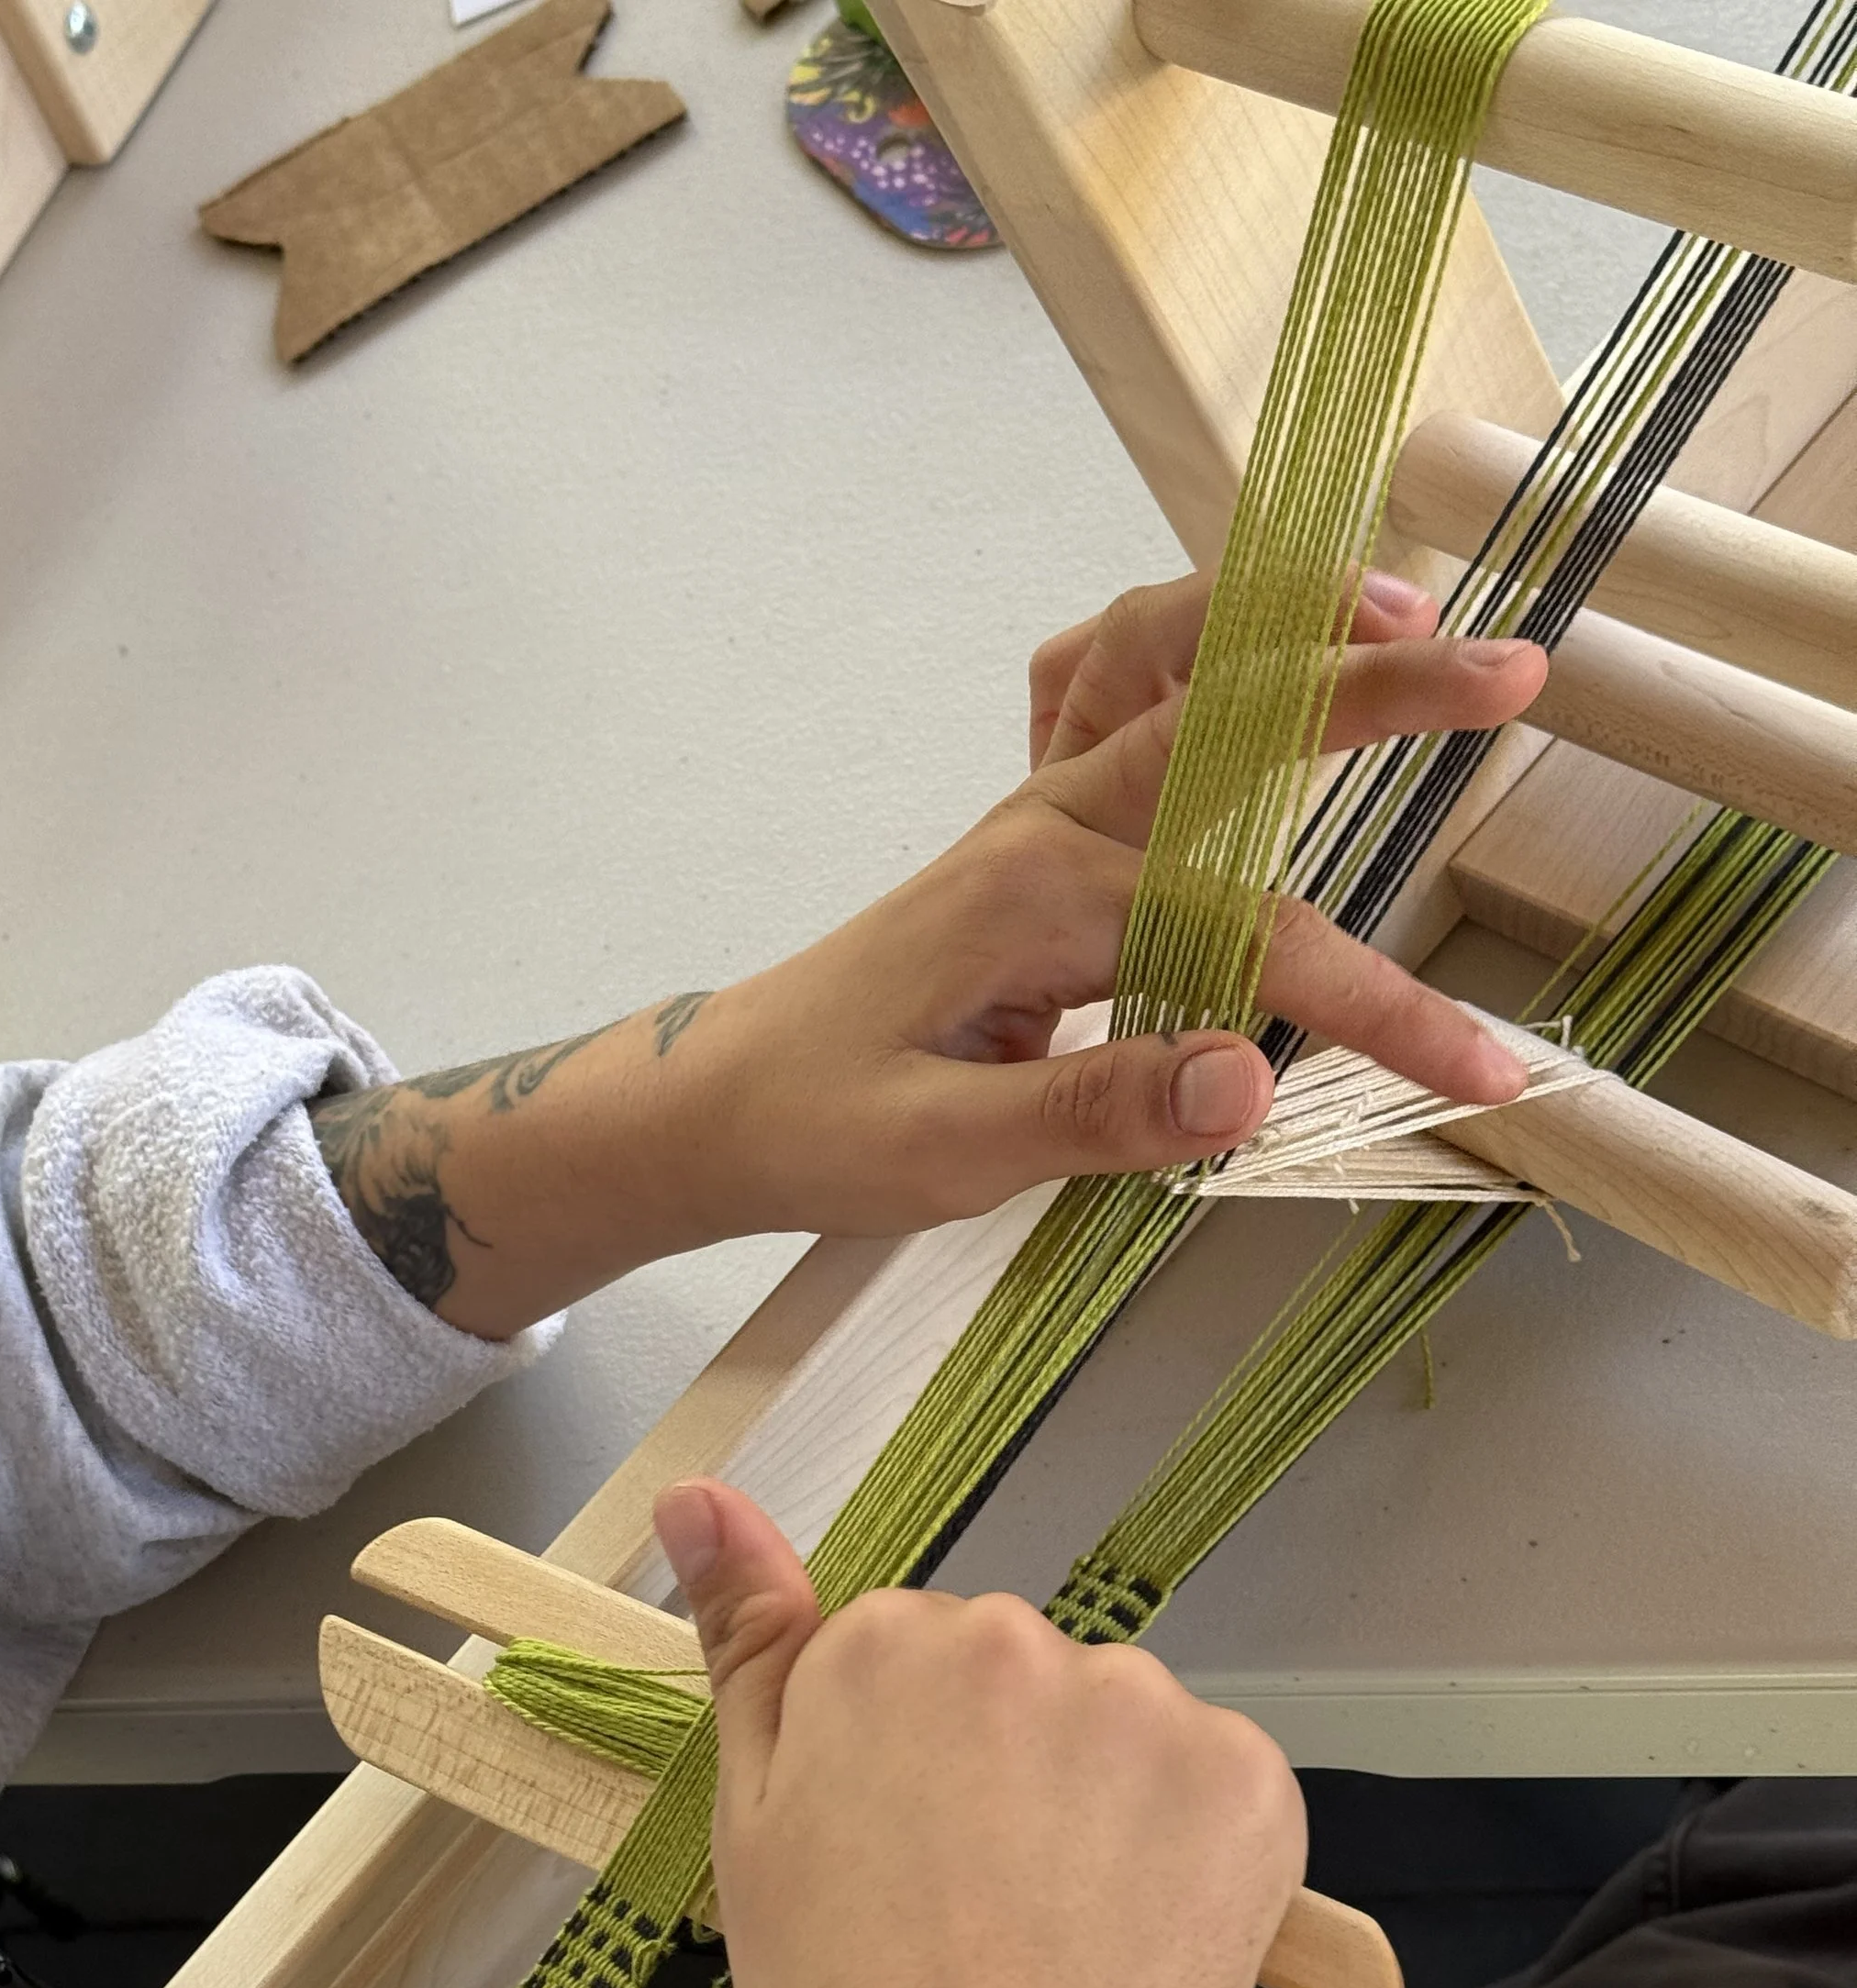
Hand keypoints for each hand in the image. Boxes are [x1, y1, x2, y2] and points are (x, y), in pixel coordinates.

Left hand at [317, 569, 1542, 1336]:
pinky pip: (1103, 692)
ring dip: (1275, 614)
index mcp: (1038, 904)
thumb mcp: (945, 1153)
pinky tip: (1247, 644)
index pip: (1249, 941)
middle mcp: (1046, 827)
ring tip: (1405, 594)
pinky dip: (1178, 644)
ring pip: (1162, 658)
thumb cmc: (819, 1129)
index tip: (1487, 1068)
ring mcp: (1034, 814)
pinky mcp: (1028, 831)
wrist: (716, 1103)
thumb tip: (1251, 1081)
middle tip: (1512, 665)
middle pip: (1229, 717)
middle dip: (1374, 683)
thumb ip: (1098, 1114)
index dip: (1379, 1007)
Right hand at [657, 1473, 1341, 1987]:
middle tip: (968, 1919)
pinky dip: (1186, 1855)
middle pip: (1017, 1680)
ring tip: (1056, 1948)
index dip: (897, 1772)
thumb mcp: (752, 1827)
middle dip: (1002, 1769)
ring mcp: (1148, 1706)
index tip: (888, 1869)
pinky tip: (1137, 1948)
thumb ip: (745, 1642)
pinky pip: (1209, 1790)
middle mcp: (1022, 1640)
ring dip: (1097, 1808)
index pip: (902, 1660)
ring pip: (1116, 1733)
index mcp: (884, 1643)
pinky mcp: (1251, 1778)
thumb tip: (696, 1486)